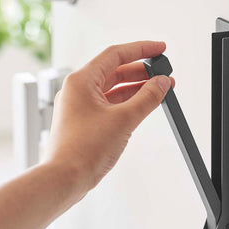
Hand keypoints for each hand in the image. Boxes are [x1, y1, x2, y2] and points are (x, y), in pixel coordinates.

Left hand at [45, 41, 173, 193]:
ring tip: (159, 89)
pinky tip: (143, 105)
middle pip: (114, 71)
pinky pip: (109, 105)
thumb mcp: (124, 120)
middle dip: (142, 72)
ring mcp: (80, 107)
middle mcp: (77, 91)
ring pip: (113, 89)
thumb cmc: (81, 151)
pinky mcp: (84, 122)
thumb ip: (147, 98)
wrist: (64, 179)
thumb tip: (162, 83)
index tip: (159, 49)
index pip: (115, 55)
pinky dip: (127, 103)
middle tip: (163, 73)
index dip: (141, 50)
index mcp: (81, 81)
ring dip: (136, 88)